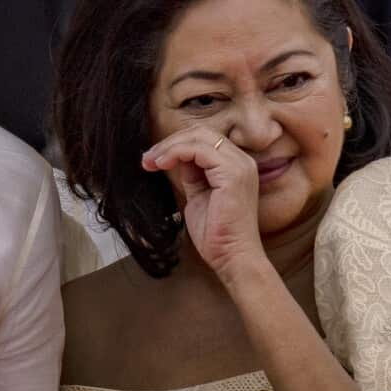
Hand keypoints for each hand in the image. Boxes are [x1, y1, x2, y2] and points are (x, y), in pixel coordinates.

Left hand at [142, 127, 265, 281]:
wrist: (232, 257)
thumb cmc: (216, 234)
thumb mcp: (198, 196)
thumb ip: (193, 175)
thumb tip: (178, 159)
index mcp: (236, 166)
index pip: (204, 140)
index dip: (175, 145)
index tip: (152, 160)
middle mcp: (242, 161)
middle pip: (201, 133)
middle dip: (169, 143)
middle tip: (147, 159)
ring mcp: (240, 166)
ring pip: (199, 137)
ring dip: (169, 147)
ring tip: (151, 162)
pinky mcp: (233, 174)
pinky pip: (200, 150)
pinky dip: (177, 152)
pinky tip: (162, 164)